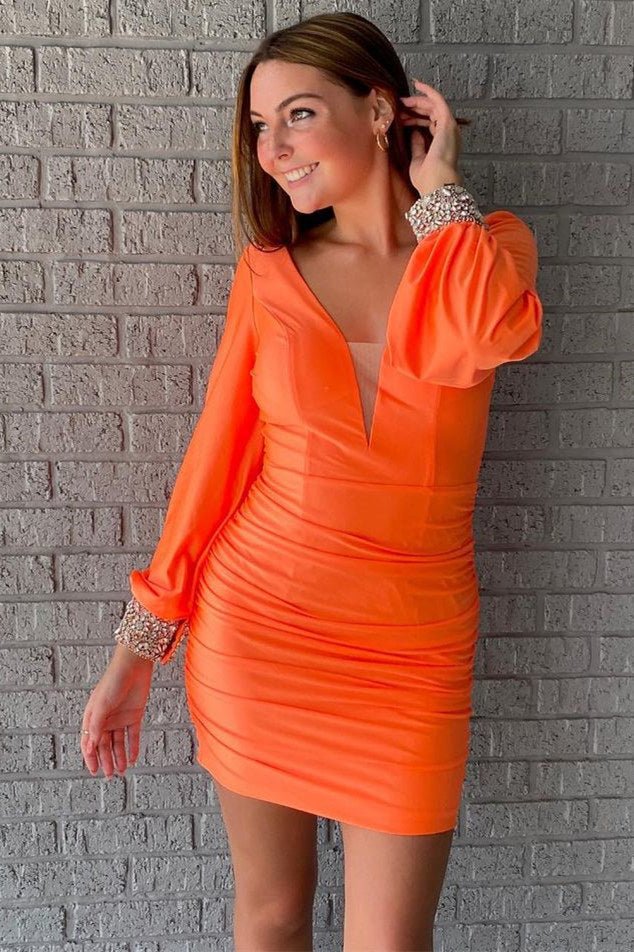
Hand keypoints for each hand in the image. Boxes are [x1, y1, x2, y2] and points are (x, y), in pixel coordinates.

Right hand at [80, 649, 153, 778]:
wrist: (134, 666)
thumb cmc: (113, 682)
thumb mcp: (102, 705)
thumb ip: (97, 726)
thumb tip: (91, 746)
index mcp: (93, 717)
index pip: (90, 742)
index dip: (91, 757)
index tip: (93, 771)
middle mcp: (106, 719)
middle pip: (105, 745)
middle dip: (106, 761)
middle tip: (109, 776)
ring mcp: (120, 718)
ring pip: (118, 743)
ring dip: (119, 757)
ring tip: (121, 771)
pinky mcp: (134, 715)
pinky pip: (132, 735)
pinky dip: (133, 747)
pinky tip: (133, 759)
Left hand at [398, 80, 462, 195]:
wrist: (436, 184)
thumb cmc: (428, 179)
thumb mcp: (418, 160)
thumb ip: (417, 145)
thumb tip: (413, 132)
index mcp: (442, 143)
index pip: (429, 125)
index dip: (414, 119)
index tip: (401, 117)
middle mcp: (448, 134)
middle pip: (431, 114)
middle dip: (414, 109)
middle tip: (399, 106)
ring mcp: (449, 127)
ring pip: (433, 106)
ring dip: (417, 102)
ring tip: (402, 101)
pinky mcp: (447, 122)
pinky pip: (438, 100)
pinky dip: (429, 91)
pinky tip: (418, 84)